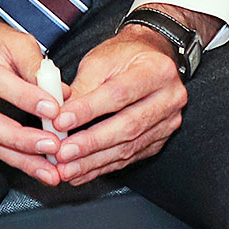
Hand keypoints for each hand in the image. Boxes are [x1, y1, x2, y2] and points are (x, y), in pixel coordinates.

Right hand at [0, 3, 66, 185]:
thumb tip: (62, 94)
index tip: (53, 110)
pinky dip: (10, 157)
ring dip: (18, 158)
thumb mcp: (12, 39)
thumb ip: (36, 65)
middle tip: (52, 146)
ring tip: (48, 169)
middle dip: (20, 139)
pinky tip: (32, 164)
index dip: (24, 96)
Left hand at [51, 22, 189, 186]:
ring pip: (128, 147)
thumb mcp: (101, 60)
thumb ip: (82, 87)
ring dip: (93, 161)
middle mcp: (169, 98)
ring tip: (67, 168)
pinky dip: (102, 167)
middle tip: (63, 152)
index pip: (120, 94)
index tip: (61, 120)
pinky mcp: (159, 140)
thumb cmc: (125, 56)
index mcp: (157, 70)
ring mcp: (167, 122)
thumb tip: (58, 116)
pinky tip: (82, 171)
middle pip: (127, 126)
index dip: (89, 110)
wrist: (149, 59)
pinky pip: (129, 158)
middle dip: (91, 143)